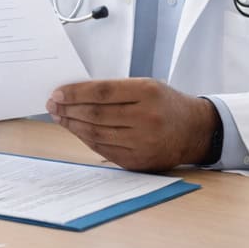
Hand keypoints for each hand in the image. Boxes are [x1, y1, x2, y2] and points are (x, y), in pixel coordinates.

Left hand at [45, 78, 217, 171]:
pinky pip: (103, 149)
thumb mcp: (147, 86)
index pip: (101, 92)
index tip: (57, 93)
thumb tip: (75, 94)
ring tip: (60, 117)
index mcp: (148, 93)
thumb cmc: (166, 103)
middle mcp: (146, 119)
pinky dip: (86, 139)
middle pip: (95, 115)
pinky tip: (76, 130)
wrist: (196, 131)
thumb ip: (115, 89)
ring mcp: (143, 143)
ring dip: (72, 125)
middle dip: (68, 110)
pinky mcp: (138, 161)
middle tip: (52, 105)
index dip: (74, 93)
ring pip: (96, 134)